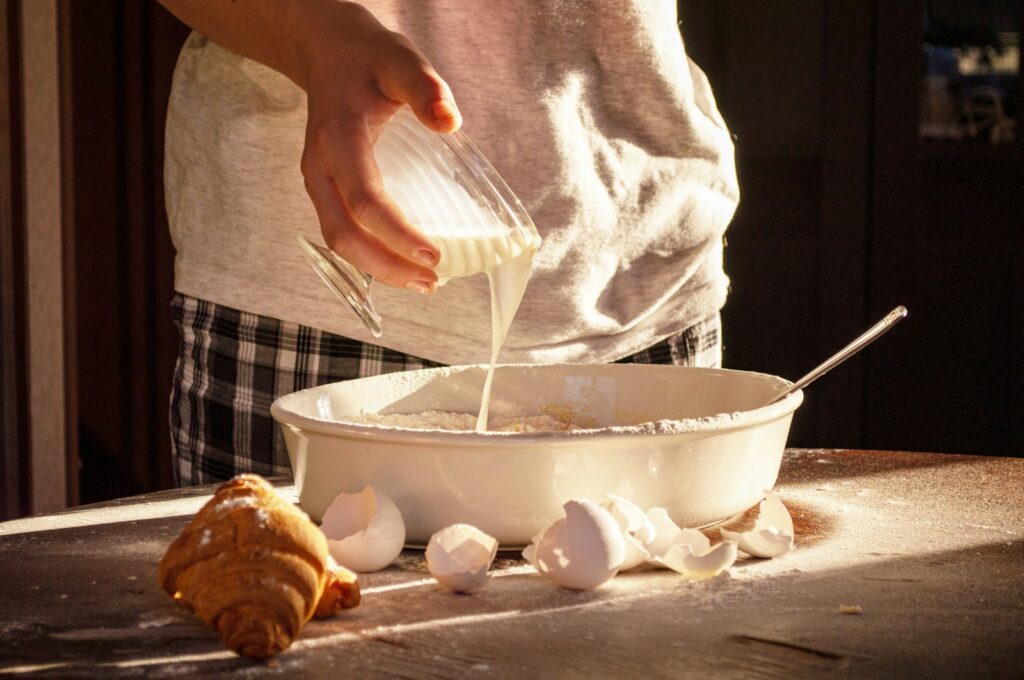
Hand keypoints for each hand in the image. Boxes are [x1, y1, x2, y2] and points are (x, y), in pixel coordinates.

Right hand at [296, 2, 460, 292]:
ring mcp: (318, 181)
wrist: (326, 52)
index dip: (397, 233)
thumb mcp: (400, 60)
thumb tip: (449, 121)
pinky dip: (370, 255)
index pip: (364, 200)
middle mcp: (319, 167)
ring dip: (378, 268)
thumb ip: (425, 88)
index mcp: (338, 137)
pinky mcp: (325, 189)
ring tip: (422, 283)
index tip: (434, 255)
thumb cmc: (367, 57)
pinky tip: (402, 264)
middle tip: (432, 282)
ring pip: (339, 240)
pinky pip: (342, 231)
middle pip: (345, 234)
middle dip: (388, 266)